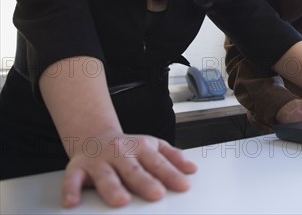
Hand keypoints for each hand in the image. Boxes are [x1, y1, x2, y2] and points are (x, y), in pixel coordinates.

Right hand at [62, 133, 196, 207]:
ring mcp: (99, 161)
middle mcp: (120, 153)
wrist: (95, 136)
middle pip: (134, 170)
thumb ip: (173, 157)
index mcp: (141, 148)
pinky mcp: (78, 168)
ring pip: (106, 176)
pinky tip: (72, 202)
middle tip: (157, 194)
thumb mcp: (154, 146)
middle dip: (145, 182)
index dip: (172, 175)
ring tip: (122, 201)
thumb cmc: (128, 147)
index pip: (158, 163)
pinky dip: (71, 190)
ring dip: (113, 188)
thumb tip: (192, 169)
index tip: (184, 186)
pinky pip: (72, 180)